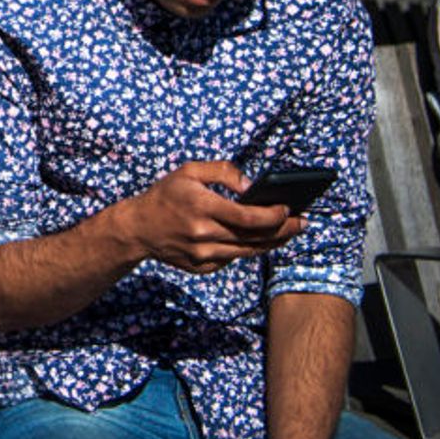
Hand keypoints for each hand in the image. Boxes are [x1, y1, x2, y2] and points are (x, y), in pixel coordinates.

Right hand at [117, 161, 303, 273]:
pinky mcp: (202, 267)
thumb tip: (251, 185)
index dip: (274, 215)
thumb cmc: (165, 195)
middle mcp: (204, 234)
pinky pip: (233, 259)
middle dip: (284, 230)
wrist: (137, 229)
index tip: (289, 208)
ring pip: (249, 252)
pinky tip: (259, 240)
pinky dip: (248, 250)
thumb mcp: (189, 171)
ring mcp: (203, 255)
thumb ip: (222, 172)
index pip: (249, 217)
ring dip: (273, 242)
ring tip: (288, 232)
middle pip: (256, 237)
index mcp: (202, 207)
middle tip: (302, 222)